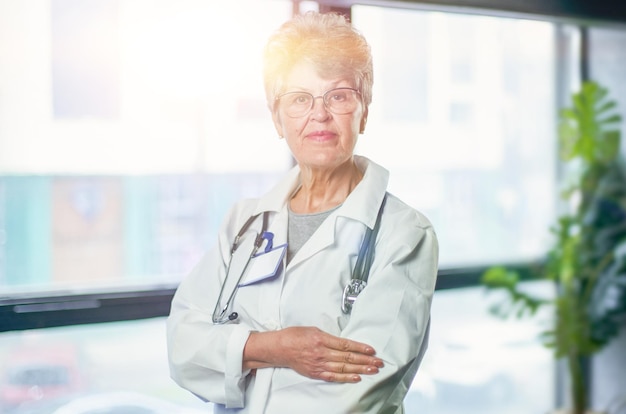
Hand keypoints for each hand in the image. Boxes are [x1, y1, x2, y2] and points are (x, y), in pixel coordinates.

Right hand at [243, 326, 383, 382]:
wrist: (280, 348)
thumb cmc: (295, 336)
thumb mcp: (313, 330)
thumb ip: (329, 337)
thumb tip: (344, 343)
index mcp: (321, 339)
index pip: (346, 345)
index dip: (360, 348)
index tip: (372, 350)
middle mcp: (322, 353)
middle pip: (348, 358)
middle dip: (365, 360)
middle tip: (379, 363)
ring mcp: (319, 365)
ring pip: (344, 368)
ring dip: (360, 370)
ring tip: (373, 370)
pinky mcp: (316, 373)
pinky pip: (334, 377)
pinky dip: (346, 378)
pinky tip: (357, 378)